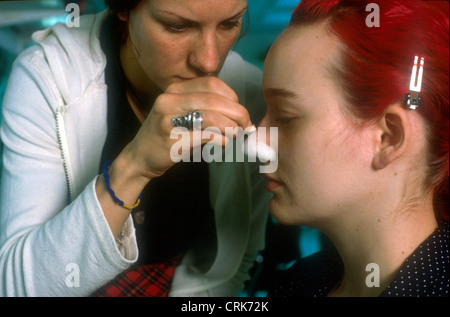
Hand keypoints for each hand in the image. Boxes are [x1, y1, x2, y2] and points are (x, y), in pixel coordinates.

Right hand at [123, 76, 251, 180]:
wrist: (139, 157)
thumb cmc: (167, 136)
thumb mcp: (182, 114)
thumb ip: (206, 108)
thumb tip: (239, 115)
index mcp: (175, 89)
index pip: (212, 84)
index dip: (232, 97)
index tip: (239, 112)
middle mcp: (170, 99)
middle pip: (214, 99)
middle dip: (237, 112)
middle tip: (245, 125)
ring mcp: (169, 119)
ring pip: (211, 116)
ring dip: (230, 127)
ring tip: (235, 135)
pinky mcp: (172, 139)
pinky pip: (205, 135)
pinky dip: (221, 140)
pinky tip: (224, 144)